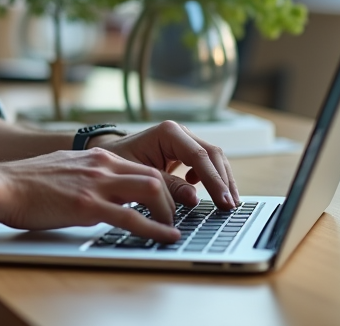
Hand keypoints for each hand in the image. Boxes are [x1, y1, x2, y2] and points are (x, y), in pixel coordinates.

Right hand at [0, 148, 181, 242]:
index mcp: (97, 157)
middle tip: (178, 216)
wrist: (1, 185)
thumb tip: (97, 188)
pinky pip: (132, 218)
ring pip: (152, 190)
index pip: (143, 167)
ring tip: (172, 228)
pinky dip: (155, 229)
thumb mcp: (64, 168)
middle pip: (155, 176)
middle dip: (173, 197)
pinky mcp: (87, 206)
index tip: (172, 201)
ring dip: (168, 211)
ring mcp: (96, 185)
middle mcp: (101, 165)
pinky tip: (167, 238)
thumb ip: (86, 174)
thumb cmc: (26, 182)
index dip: (164, 184)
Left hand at [95, 121, 239, 210]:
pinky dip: (213, 179)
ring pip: (214, 158)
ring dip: (223, 181)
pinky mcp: (186, 152)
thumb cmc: (118, 162)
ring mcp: (185, 140)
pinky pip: (207, 164)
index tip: (223, 201)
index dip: (214, 180)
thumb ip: (167, 185)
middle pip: (212, 154)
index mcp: (168, 132)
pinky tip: (207, 193)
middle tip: (231, 206)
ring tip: (229, 204)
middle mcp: (180, 132)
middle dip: (224, 181)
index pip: (199, 156)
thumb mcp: (140, 176)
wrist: (108, 155)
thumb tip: (194, 198)